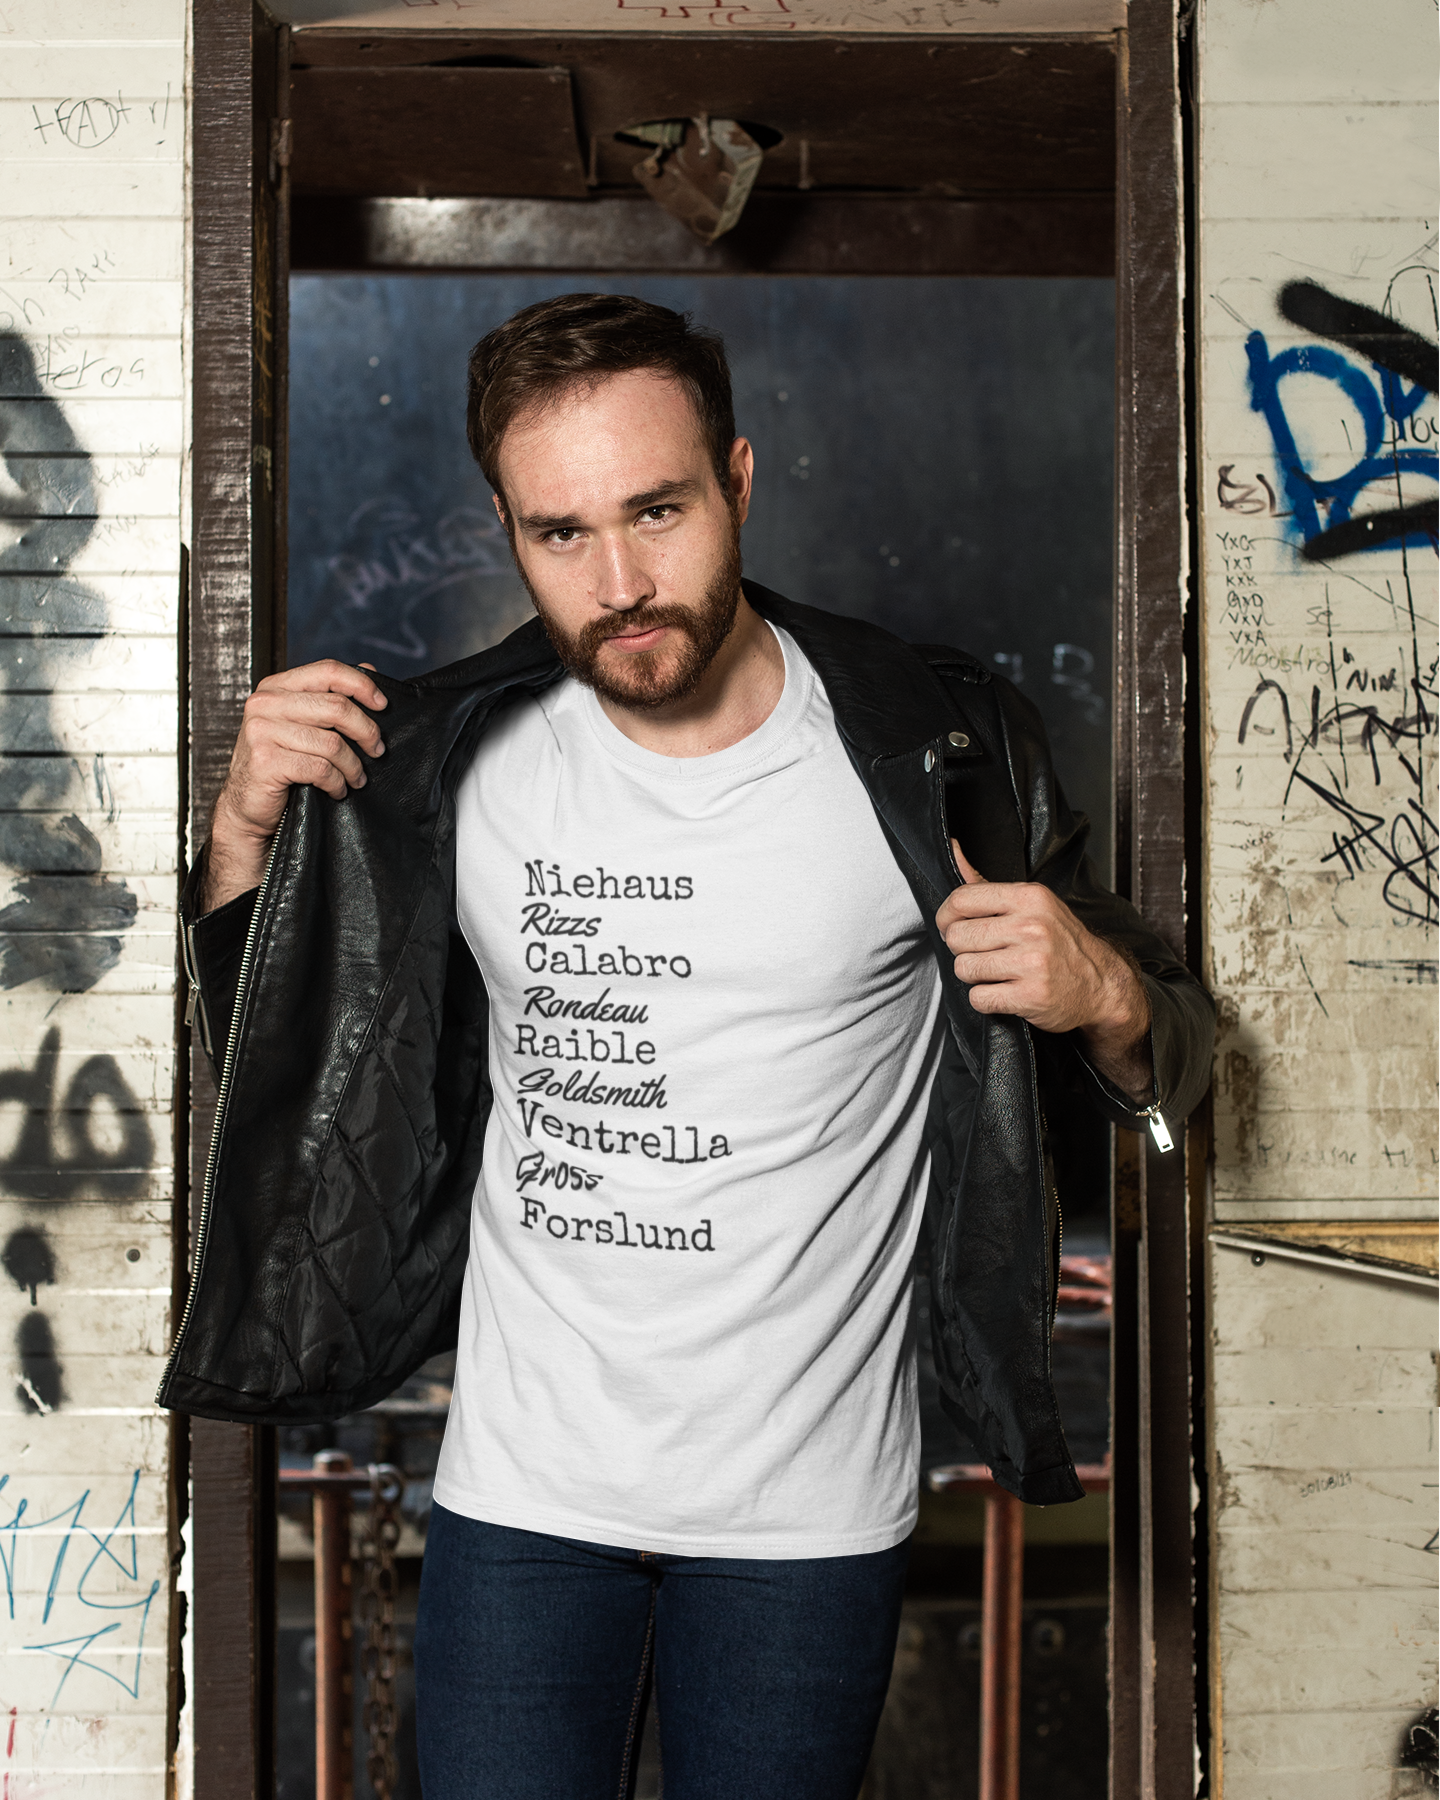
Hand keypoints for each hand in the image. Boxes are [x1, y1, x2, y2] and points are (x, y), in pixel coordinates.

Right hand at [203, 661, 386, 912]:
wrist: (247, 806)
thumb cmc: (278, 763)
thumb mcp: (300, 723)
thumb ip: (328, 696)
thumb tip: (369, 668)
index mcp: (276, 687)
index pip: (328, 671)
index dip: (362, 685)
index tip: (383, 705)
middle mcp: (264, 703)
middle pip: (336, 707)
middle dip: (367, 731)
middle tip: (378, 750)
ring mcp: (261, 732)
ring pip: (332, 743)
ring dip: (353, 765)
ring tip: (357, 778)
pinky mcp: (265, 762)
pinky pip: (320, 769)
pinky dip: (337, 783)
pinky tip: (337, 790)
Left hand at [935, 841, 1153, 1100]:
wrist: (1100, 983)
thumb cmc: (1060, 941)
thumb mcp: (1031, 903)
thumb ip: (985, 882)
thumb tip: (953, 848)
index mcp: (1030, 898)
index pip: (962, 899)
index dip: (946, 917)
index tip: (951, 926)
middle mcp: (1032, 927)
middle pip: (957, 937)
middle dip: (962, 949)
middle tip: (982, 953)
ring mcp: (1033, 962)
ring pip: (964, 968)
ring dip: (974, 975)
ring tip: (996, 972)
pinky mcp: (1031, 995)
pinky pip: (979, 998)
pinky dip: (986, 1000)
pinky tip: (1005, 991)